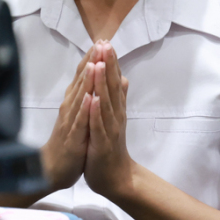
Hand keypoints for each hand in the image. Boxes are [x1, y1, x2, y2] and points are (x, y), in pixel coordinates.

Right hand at [39, 47, 96, 190]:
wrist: (51, 169)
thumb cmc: (66, 142)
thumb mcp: (78, 115)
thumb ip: (84, 95)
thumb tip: (92, 77)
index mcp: (73, 102)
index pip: (83, 76)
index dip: (92, 58)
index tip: (103, 40)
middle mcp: (70, 107)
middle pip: (81, 81)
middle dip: (91, 61)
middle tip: (100, 42)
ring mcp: (69, 121)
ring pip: (79, 97)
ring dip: (87, 80)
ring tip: (95, 62)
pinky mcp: (71, 137)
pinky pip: (78, 121)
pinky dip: (83, 108)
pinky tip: (89, 97)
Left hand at [81, 43, 136, 201]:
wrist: (115, 178)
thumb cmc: (111, 147)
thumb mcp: (115, 119)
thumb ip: (119, 99)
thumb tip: (125, 78)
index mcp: (115, 109)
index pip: (114, 81)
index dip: (111, 61)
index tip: (106, 41)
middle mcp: (115, 115)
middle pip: (113, 86)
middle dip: (109, 65)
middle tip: (106, 43)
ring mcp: (110, 129)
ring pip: (107, 102)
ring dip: (103, 83)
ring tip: (100, 63)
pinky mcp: (102, 143)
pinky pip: (99, 125)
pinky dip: (96, 112)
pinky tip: (93, 99)